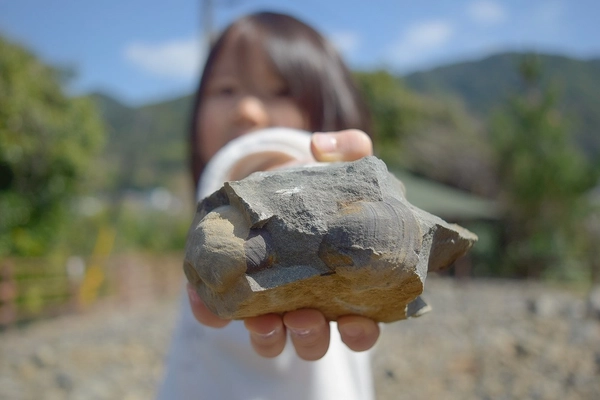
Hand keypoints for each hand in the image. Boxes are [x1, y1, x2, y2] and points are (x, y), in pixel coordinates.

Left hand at [188, 129, 378, 359]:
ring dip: (268, 336)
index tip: (354, 322)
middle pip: (313, 340)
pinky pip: (220, 313)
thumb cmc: (314, 185)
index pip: (359, 326)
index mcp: (340, 286)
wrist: (273, 184)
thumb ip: (347, 147)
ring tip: (264, 320)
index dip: (359, 333)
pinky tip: (206, 299)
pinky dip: (211, 311)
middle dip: (310, 337)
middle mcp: (306, 303)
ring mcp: (269, 302)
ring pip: (271, 339)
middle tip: (306, 317)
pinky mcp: (233, 291)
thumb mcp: (337, 164)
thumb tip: (318, 147)